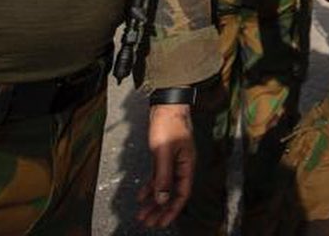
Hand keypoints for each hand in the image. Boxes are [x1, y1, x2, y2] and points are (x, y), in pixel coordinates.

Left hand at [136, 104, 193, 227]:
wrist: (166, 104)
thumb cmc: (168, 124)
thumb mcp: (164, 151)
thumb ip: (163, 176)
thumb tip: (161, 199)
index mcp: (187, 164)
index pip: (182, 193)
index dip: (172, 210)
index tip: (161, 223)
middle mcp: (182, 165)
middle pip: (172, 193)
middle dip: (161, 210)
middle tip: (148, 223)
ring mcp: (173, 161)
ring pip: (164, 187)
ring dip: (153, 201)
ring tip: (142, 214)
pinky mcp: (164, 156)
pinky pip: (158, 177)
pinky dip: (150, 187)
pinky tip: (141, 196)